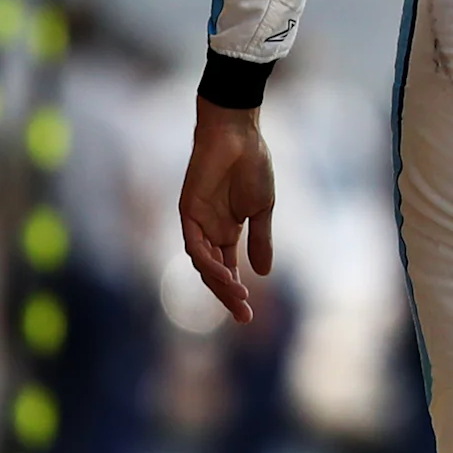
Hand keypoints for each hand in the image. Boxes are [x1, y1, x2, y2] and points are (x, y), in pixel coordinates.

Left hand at [178, 100, 275, 325]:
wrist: (239, 136)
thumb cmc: (253, 167)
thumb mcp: (262, 210)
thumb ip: (261, 240)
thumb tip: (264, 273)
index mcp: (227, 232)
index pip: (228, 269)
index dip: (235, 293)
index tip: (247, 316)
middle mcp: (209, 231)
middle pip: (214, 272)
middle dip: (227, 295)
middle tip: (243, 315)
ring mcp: (197, 222)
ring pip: (203, 263)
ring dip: (219, 281)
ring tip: (238, 294)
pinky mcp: (188, 211)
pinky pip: (194, 244)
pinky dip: (208, 261)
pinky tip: (225, 272)